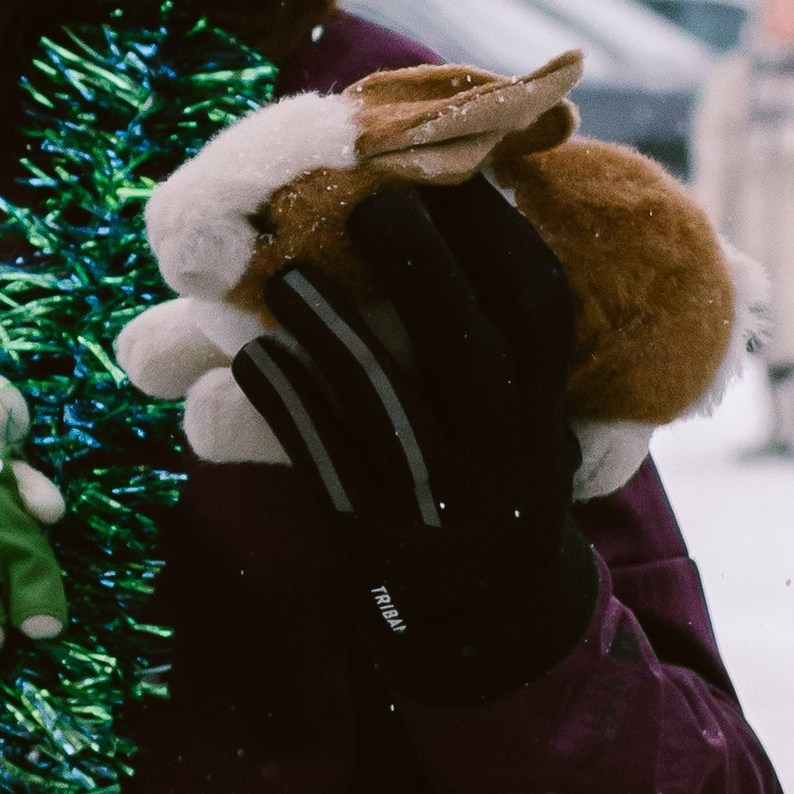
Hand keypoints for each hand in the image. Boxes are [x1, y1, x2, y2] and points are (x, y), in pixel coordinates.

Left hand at [230, 177, 597, 702]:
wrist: (486, 622)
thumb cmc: (484, 486)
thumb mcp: (514, 419)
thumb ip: (484, 339)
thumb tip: (438, 208)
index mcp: (540, 408)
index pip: (540, 308)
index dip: (499, 237)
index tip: (458, 171)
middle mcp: (503, 453)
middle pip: (473, 345)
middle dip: (424, 265)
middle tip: (372, 201)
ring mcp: (441, 501)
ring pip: (387, 402)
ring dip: (332, 330)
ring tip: (287, 277)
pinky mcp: (377, 539)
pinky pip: (325, 461)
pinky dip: (288, 405)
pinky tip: (253, 359)